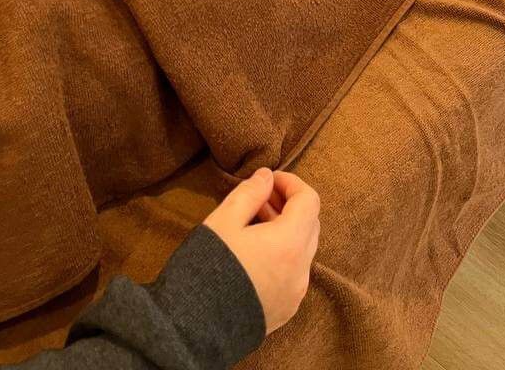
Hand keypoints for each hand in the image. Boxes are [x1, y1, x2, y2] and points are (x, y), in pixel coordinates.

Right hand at [203, 168, 320, 334]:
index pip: (309, 200)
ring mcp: (296, 293)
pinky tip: (256, 254)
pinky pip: (295, 272)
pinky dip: (284, 254)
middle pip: (310, 224)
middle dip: (289, 205)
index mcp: (289, 243)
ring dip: (287, 229)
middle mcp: (301, 269)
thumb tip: (267, 176)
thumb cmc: (207, 266)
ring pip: (304, 249)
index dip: (291, 183)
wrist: (194, 328)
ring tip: (255, 224)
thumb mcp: (224, 220)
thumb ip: (250, 193)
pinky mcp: (286, 309)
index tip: (268, 180)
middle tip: (260, 199)